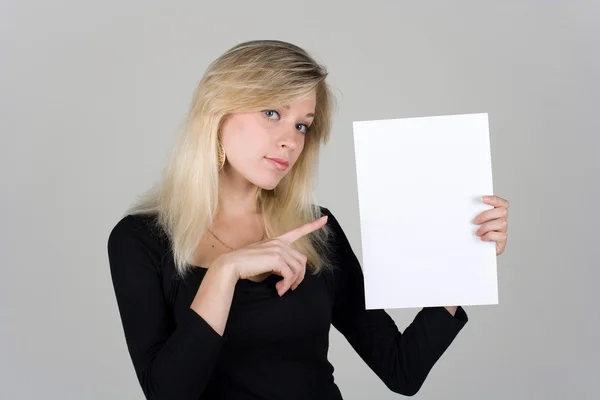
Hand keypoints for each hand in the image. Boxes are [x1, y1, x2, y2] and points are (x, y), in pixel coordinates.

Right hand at [213, 215, 327, 295]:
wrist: (231, 265)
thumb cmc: (246, 266)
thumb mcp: (266, 262)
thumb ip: (279, 263)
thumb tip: (291, 276)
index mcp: (277, 240)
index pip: (298, 231)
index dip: (313, 225)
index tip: (325, 219)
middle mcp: (280, 242)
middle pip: (302, 260)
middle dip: (299, 277)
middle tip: (289, 288)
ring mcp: (279, 249)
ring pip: (298, 269)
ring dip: (292, 283)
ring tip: (281, 290)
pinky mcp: (277, 258)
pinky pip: (290, 274)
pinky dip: (286, 285)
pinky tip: (278, 290)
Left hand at [473, 195, 508, 255]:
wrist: (477, 250)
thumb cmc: (475, 233)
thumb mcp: (474, 222)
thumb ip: (474, 213)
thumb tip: (463, 206)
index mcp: (497, 214)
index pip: (502, 203)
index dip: (494, 199)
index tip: (482, 198)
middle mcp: (502, 221)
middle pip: (502, 211)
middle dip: (486, 215)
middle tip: (475, 221)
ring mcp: (503, 231)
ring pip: (502, 223)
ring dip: (487, 226)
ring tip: (477, 232)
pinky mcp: (502, 241)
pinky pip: (501, 235)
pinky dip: (489, 236)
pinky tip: (482, 238)